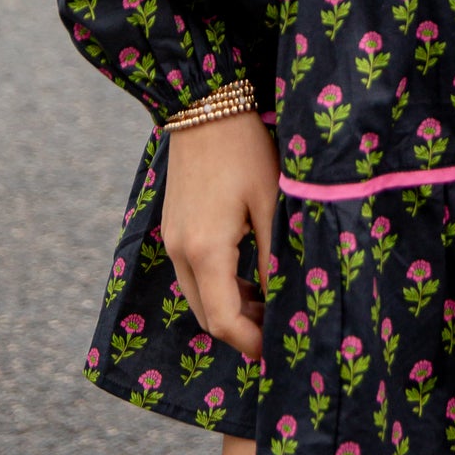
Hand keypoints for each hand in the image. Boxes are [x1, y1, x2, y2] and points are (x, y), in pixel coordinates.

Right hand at [161, 109, 278, 359]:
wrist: (205, 104)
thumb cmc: (245, 150)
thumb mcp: (272, 203)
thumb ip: (275, 257)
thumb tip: (283, 300)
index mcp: (205, 250)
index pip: (223, 321)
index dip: (250, 342)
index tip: (278, 349)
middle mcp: (180, 251)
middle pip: (206, 315)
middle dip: (241, 330)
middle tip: (278, 330)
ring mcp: (171, 239)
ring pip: (198, 296)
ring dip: (230, 307)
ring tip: (269, 302)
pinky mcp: (173, 227)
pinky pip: (192, 273)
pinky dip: (218, 285)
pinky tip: (248, 276)